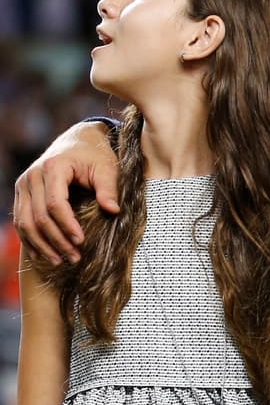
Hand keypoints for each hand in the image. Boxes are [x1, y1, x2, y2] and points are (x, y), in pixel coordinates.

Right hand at [13, 122, 118, 264]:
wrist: (78, 142)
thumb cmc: (95, 156)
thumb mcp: (107, 168)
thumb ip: (108, 188)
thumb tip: (113, 210)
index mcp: (53, 168)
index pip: (55, 204)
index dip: (67, 225)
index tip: (81, 242)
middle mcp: (32, 176)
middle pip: (38, 217)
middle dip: (56, 240)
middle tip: (74, 258)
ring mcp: (24, 185)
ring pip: (25, 222)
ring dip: (41, 245)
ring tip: (59, 261)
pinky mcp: (22, 194)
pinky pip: (21, 221)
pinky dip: (30, 240)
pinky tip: (43, 255)